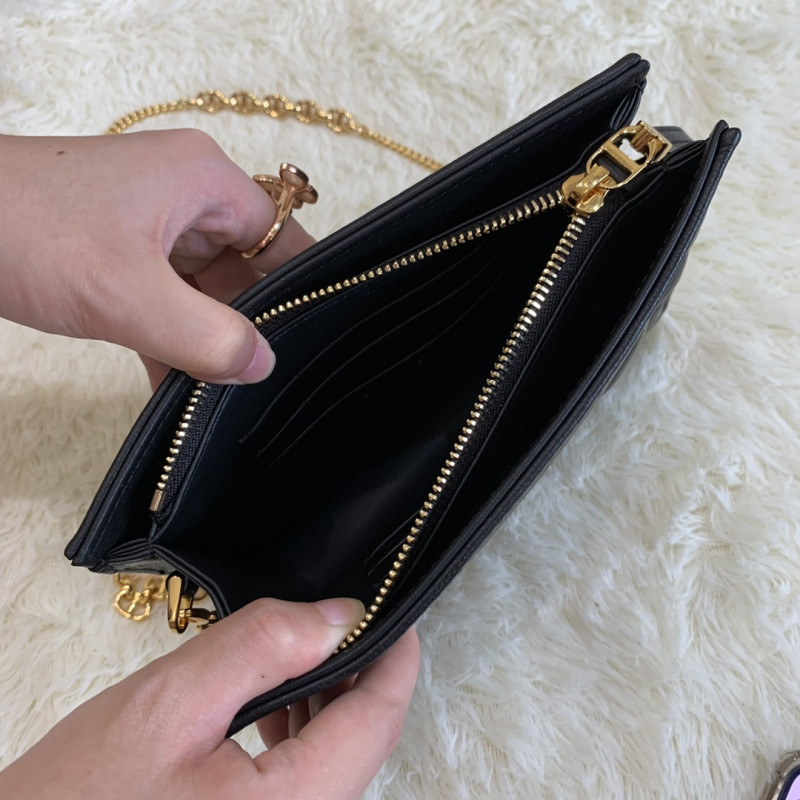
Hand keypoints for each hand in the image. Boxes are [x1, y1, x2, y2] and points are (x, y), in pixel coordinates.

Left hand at [0, 130, 313, 386]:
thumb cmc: (21, 228)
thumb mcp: (126, 294)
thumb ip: (205, 336)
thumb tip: (261, 365)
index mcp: (204, 181)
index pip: (282, 240)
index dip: (297, 294)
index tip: (304, 346)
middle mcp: (187, 196)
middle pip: (246, 270)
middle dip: (246, 326)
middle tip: (253, 380)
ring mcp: (153, 223)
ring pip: (205, 291)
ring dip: (205, 339)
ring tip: (215, 392)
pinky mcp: (123, 250)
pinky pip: (168, 299)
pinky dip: (171, 339)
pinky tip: (172, 386)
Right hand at [0, 598, 419, 798]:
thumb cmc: (79, 798)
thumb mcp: (173, 702)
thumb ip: (263, 645)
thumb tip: (341, 614)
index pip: (378, 720)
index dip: (394, 654)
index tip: (393, 609)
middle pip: (363, 739)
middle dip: (356, 671)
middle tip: (333, 618)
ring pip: (336, 759)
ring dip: (326, 701)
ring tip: (296, 656)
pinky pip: (307, 781)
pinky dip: (301, 734)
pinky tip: (272, 705)